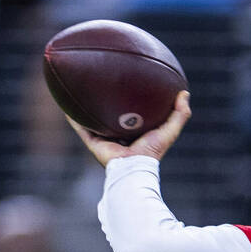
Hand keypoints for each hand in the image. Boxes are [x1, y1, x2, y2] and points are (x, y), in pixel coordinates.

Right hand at [67, 91, 191, 167]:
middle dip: (107, 101)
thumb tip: (184, 93)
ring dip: (86, 107)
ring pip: (93, 119)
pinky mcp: (93, 143)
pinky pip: (80, 127)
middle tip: (104, 82)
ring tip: (80, 88)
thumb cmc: (152, 153)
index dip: (131, 101)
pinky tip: (66, 104)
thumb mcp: (170, 131)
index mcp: (135, 134)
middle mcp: (118, 136)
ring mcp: (104, 139)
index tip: (130, 85)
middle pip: (110, 115)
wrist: (133, 169)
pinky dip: (72, 117)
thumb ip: (180, 114)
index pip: (132, 115)